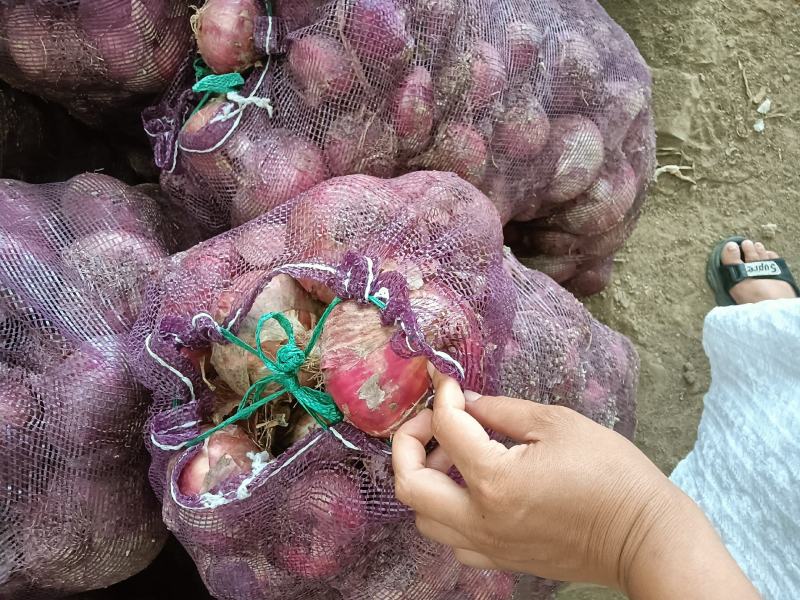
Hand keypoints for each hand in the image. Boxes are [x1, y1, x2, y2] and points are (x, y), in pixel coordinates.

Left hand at [392, 368, 759, 598]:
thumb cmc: (612, 475)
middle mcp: (482, 519)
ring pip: (423, 517)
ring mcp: (489, 545)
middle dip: (409, 443)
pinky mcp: (502, 560)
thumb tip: (466, 401)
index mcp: (496, 480)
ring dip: (425, 479)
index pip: (445, 428)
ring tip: (454, 455)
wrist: (644, 537)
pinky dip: (447, 512)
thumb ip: (502, 410)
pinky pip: (453, 541)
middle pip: (409, 484)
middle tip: (434, 421)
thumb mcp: (558, 424)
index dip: (442, 395)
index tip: (447, 380)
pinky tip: (472, 489)